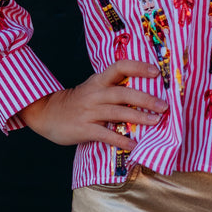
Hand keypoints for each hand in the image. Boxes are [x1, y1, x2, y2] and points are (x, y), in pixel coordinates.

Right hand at [17, 60, 167, 146]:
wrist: (47, 113)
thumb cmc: (77, 101)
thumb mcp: (94, 88)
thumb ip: (114, 88)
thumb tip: (145, 92)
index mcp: (99, 80)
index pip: (120, 67)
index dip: (138, 67)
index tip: (156, 72)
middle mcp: (95, 93)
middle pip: (123, 92)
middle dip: (145, 99)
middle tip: (164, 106)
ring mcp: (89, 111)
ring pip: (117, 112)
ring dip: (139, 118)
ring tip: (156, 122)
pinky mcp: (84, 129)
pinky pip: (106, 134)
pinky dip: (121, 140)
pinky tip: (134, 145)